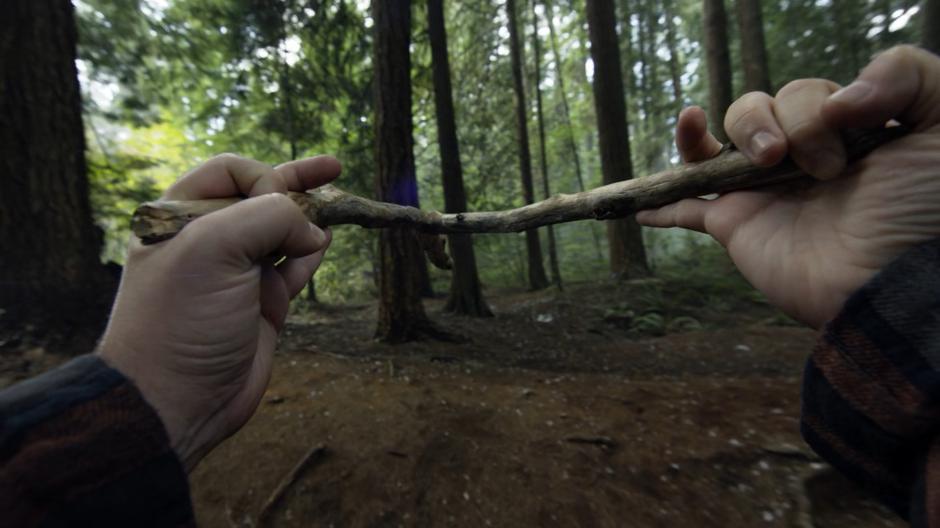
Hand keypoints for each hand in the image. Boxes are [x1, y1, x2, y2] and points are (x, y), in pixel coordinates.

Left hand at [98, 154, 339, 470]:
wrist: (177, 401)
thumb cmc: (181, 318)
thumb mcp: (214, 248)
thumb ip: (268, 218)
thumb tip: (311, 231)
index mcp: (178, 217)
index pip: (231, 172)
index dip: (264, 178)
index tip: (281, 205)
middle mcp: (207, 241)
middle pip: (261, 197)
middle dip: (297, 183)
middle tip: (334, 167)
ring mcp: (236, 275)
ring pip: (283, 233)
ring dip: (309, 221)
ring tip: (336, 212)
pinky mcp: (262, 305)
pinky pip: (293, 268)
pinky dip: (310, 257)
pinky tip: (321, 246)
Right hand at [637, 46, 939, 327]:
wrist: (895, 281)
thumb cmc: (926, 209)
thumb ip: (909, 74)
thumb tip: (838, 96)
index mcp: (844, 133)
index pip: (808, 91)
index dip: (820, 104)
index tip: (851, 129)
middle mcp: (799, 159)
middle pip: (761, 106)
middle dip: (788, 120)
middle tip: (821, 167)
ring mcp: (763, 192)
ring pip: (719, 141)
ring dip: (737, 131)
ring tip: (762, 158)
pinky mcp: (736, 226)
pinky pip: (684, 205)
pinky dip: (660, 199)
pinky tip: (643, 199)